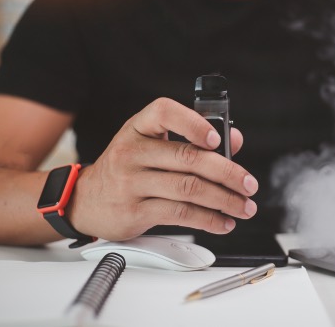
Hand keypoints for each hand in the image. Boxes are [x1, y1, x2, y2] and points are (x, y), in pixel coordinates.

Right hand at [67, 97, 257, 240]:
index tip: (217, 139)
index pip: (165, 113)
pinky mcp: (135, 211)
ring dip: (224, 200)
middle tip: (249, 184)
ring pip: (188, 189)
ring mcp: (131, 182)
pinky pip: (180, 214)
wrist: (86, 199)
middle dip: (228, 172)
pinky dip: (208, 219)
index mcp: (139, 127)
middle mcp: (132, 151)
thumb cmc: (129, 167)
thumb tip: (234, 139)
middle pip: (188, 158)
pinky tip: (223, 222)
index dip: (194, 123)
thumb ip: (193, 138)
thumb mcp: (152, 144)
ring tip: (243, 206)